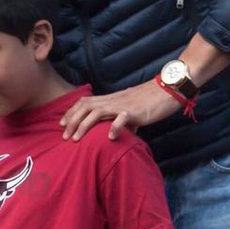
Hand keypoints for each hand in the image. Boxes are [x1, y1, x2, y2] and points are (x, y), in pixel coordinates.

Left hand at [61, 79, 179, 141]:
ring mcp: (123, 105)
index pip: (84, 102)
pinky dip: (114, 128)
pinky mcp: (135, 111)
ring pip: (96, 112)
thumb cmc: (151, 101)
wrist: (169, 89)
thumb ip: (122, 122)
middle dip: (71, 121)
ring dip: (84, 126)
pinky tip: (109, 138)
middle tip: (63, 136)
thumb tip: (117, 135)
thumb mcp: (131, 111)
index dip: (70, 112)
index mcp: (110, 99)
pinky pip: (122, 119)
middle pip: (85, 107)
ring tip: (76, 139)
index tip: (61, 124)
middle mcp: (113, 100)